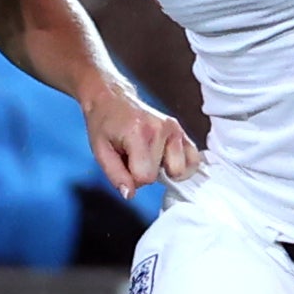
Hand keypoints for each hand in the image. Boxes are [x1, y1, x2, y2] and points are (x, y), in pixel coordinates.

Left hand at [82, 81, 200, 196]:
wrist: (113, 99)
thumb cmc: (105, 123)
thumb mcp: (100, 151)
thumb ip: (115, 176)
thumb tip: (130, 195)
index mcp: (139, 133)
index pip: (146, 177)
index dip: (133, 179)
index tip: (124, 164)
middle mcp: (162, 129)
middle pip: (164, 174)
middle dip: (148, 174)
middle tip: (135, 158)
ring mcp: (175, 129)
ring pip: (181, 169)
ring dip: (165, 169)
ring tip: (150, 157)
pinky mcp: (182, 131)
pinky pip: (193, 159)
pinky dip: (181, 165)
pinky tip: (165, 160)